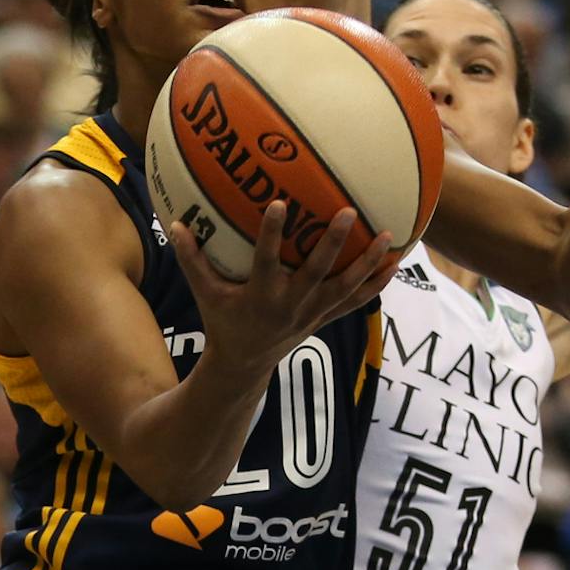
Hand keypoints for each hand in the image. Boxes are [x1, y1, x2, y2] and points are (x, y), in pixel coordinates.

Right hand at [172, 200, 395, 376]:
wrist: (245, 364)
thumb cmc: (223, 322)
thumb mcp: (204, 293)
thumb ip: (191, 260)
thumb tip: (174, 223)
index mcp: (261, 295)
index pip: (267, 261)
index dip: (273, 235)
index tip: (280, 204)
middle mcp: (291, 304)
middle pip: (317, 272)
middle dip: (333, 243)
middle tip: (349, 212)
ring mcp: (312, 312)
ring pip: (345, 287)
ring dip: (367, 263)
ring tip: (388, 237)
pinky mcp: (324, 318)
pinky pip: (355, 301)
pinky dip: (375, 285)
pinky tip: (395, 265)